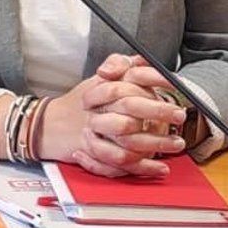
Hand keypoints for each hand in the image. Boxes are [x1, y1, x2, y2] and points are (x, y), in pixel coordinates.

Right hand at [39, 56, 184, 177]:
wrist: (48, 126)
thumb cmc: (81, 103)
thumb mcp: (98, 79)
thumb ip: (119, 65)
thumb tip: (142, 60)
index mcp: (101, 88)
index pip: (129, 78)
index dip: (155, 79)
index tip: (175, 83)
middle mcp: (97, 110)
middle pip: (130, 108)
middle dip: (159, 111)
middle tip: (179, 114)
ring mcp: (94, 133)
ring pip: (127, 141)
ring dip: (156, 144)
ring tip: (176, 143)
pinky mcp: (92, 153)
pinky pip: (119, 164)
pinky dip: (142, 168)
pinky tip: (159, 167)